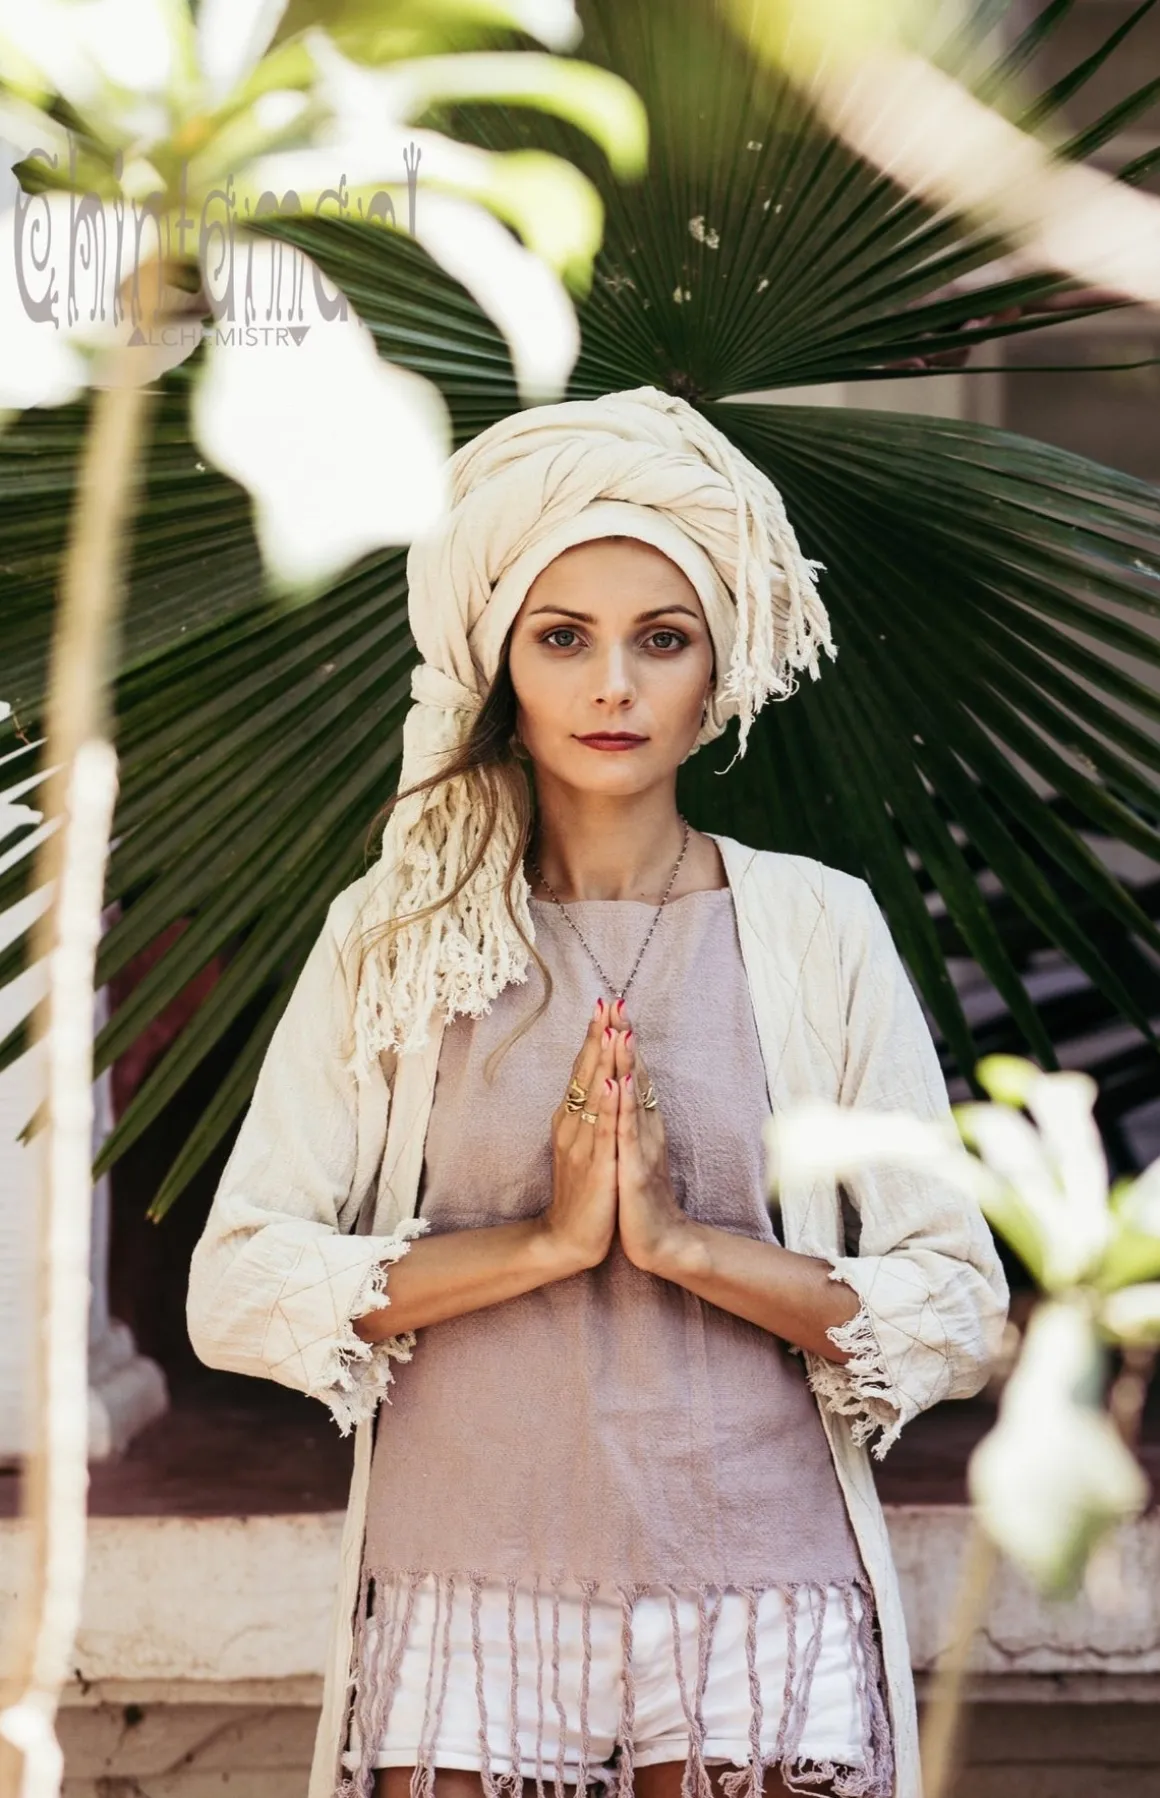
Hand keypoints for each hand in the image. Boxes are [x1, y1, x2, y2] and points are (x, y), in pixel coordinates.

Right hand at [539, 1000, 620, 1273]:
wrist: (569, 1238)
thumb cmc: (582, 1191)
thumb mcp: (583, 1146)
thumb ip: (587, 1115)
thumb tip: (594, 1083)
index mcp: (571, 1119)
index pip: (584, 1068)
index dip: (594, 1036)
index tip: (605, 1004)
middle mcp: (572, 1125)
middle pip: (586, 1072)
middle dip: (599, 1036)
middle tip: (608, 1001)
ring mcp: (582, 1144)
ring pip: (593, 1093)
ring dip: (603, 1060)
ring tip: (612, 1028)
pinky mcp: (597, 1165)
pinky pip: (603, 1129)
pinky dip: (607, 1103)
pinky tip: (612, 1081)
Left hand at [611, 1004, 688, 1274]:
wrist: (656, 1239)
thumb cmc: (638, 1195)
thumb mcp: (630, 1149)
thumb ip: (628, 1118)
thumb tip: (622, 1086)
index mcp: (639, 1121)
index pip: (630, 1071)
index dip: (621, 1038)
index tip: (610, 1005)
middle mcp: (644, 1126)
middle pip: (634, 1073)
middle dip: (623, 1036)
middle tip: (615, 1000)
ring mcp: (641, 1145)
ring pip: (633, 1096)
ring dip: (627, 1061)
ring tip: (619, 1028)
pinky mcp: (634, 1167)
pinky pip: (627, 1131)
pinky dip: (623, 1104)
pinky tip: (619, 1081)